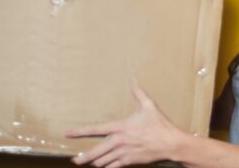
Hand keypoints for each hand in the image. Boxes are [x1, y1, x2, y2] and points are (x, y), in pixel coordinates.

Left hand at [65, 82, 184, 166]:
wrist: (170, 144)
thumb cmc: (159, 124)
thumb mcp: (149, 105)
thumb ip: (138, 92)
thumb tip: (133, 78)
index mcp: (121, 127)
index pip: (95, 129)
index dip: (79, 132)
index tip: (68, 133)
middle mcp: (119, 142)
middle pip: (95, 152)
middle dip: (83, 157)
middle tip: (75, 159)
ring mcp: (123, 153)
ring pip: (102, 162)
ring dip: (95, 162)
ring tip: (88, 162)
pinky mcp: (129, 162)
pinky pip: (113, 167)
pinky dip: (107, 167)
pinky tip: (103, 167)